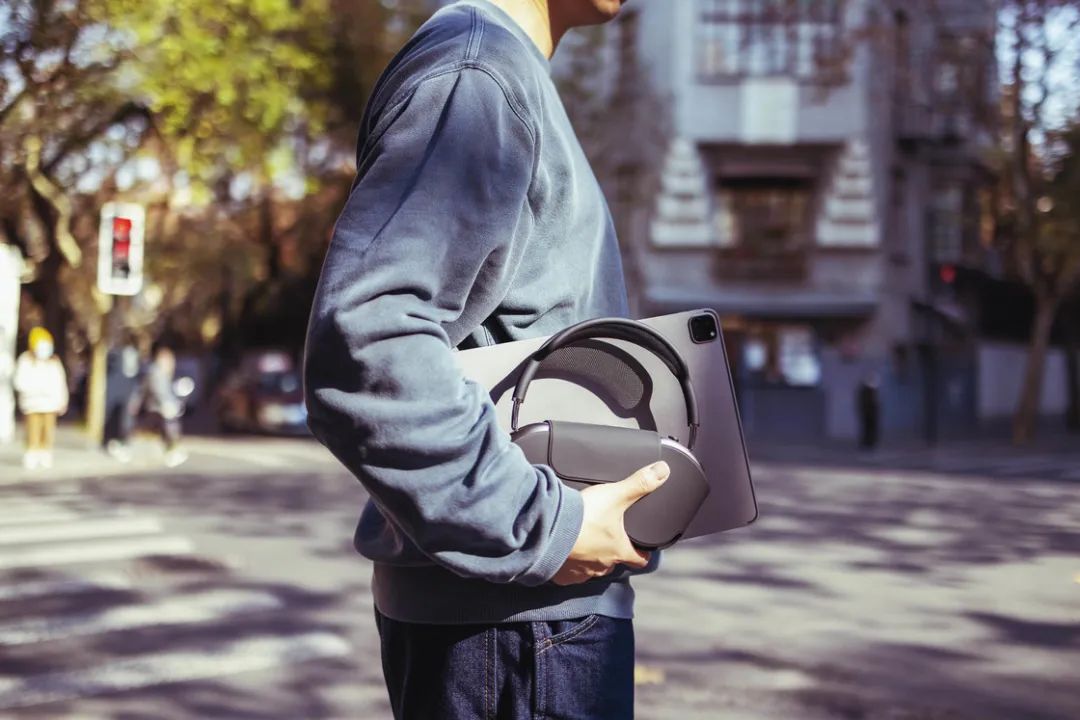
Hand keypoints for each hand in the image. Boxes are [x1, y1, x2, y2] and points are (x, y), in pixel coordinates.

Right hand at [551, 461, 669, 585]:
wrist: (549, 531)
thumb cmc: (583, 518)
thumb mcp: (615, 495)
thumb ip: (639, 483)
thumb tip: (663, 471)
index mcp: (618, 550)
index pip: (639, 559)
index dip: (643, 555)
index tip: (643, 551)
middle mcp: (602, 565)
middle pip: (613, 563)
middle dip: (612, 553)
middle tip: (607, 539)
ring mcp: (581, 571)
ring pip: (591, 569)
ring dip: (590, 558)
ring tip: (584, 543)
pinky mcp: (562, 574)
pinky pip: (568, 574)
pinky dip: (568, 566)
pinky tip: (565, 554)